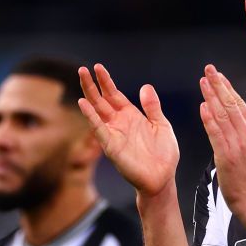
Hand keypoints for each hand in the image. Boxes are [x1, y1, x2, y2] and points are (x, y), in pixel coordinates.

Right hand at [77, 63, 179, 196]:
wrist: (163, 178)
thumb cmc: (163, 154)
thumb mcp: (161, 125)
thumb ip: (152, 106)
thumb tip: (146, 86)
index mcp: (131, 116)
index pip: (114, 95)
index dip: (106, 81)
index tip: (98, 67)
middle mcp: (119, 123)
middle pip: (102, 100)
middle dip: (93, 84)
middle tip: (83, 69)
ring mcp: (113, 134)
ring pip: (97, 110)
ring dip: (89, 94)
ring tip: (81, 78)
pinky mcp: (111, 146)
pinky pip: (99, 129)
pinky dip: (90, 116)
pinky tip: (83, 104)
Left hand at [198, 65, 245, 224]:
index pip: (240, 104)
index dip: (228, 88)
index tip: (219, 76)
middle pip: (231, 104)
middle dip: (218, 85)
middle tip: (208, 70)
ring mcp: (237, 144)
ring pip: (222, 115)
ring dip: (211, 97)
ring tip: (202, 82)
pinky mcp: (225, 155)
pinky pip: (216, 133)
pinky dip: (209, 119)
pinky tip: (203, 107)